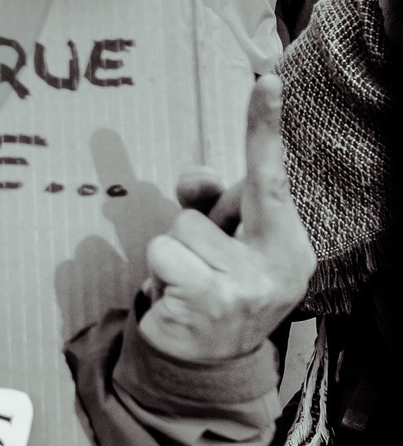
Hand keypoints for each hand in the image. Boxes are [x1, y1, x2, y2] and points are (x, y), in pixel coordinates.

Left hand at [139, 74, 313, 361]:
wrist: (208, 364)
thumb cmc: (215, 285)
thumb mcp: (220, 240)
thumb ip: (210, 200)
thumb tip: (198, 176)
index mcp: (287, 245)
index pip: (271, 178)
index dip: (263, 127)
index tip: (266, 80)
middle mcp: (277, 266)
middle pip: (200, 212)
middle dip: (191, 234)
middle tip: (206, 270)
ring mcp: (245, 288)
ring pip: (176, 233)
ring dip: (172, 258)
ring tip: (190, 286)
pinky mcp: (209, 303)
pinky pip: (160, 258)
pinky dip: (158, 277)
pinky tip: (179, 301)